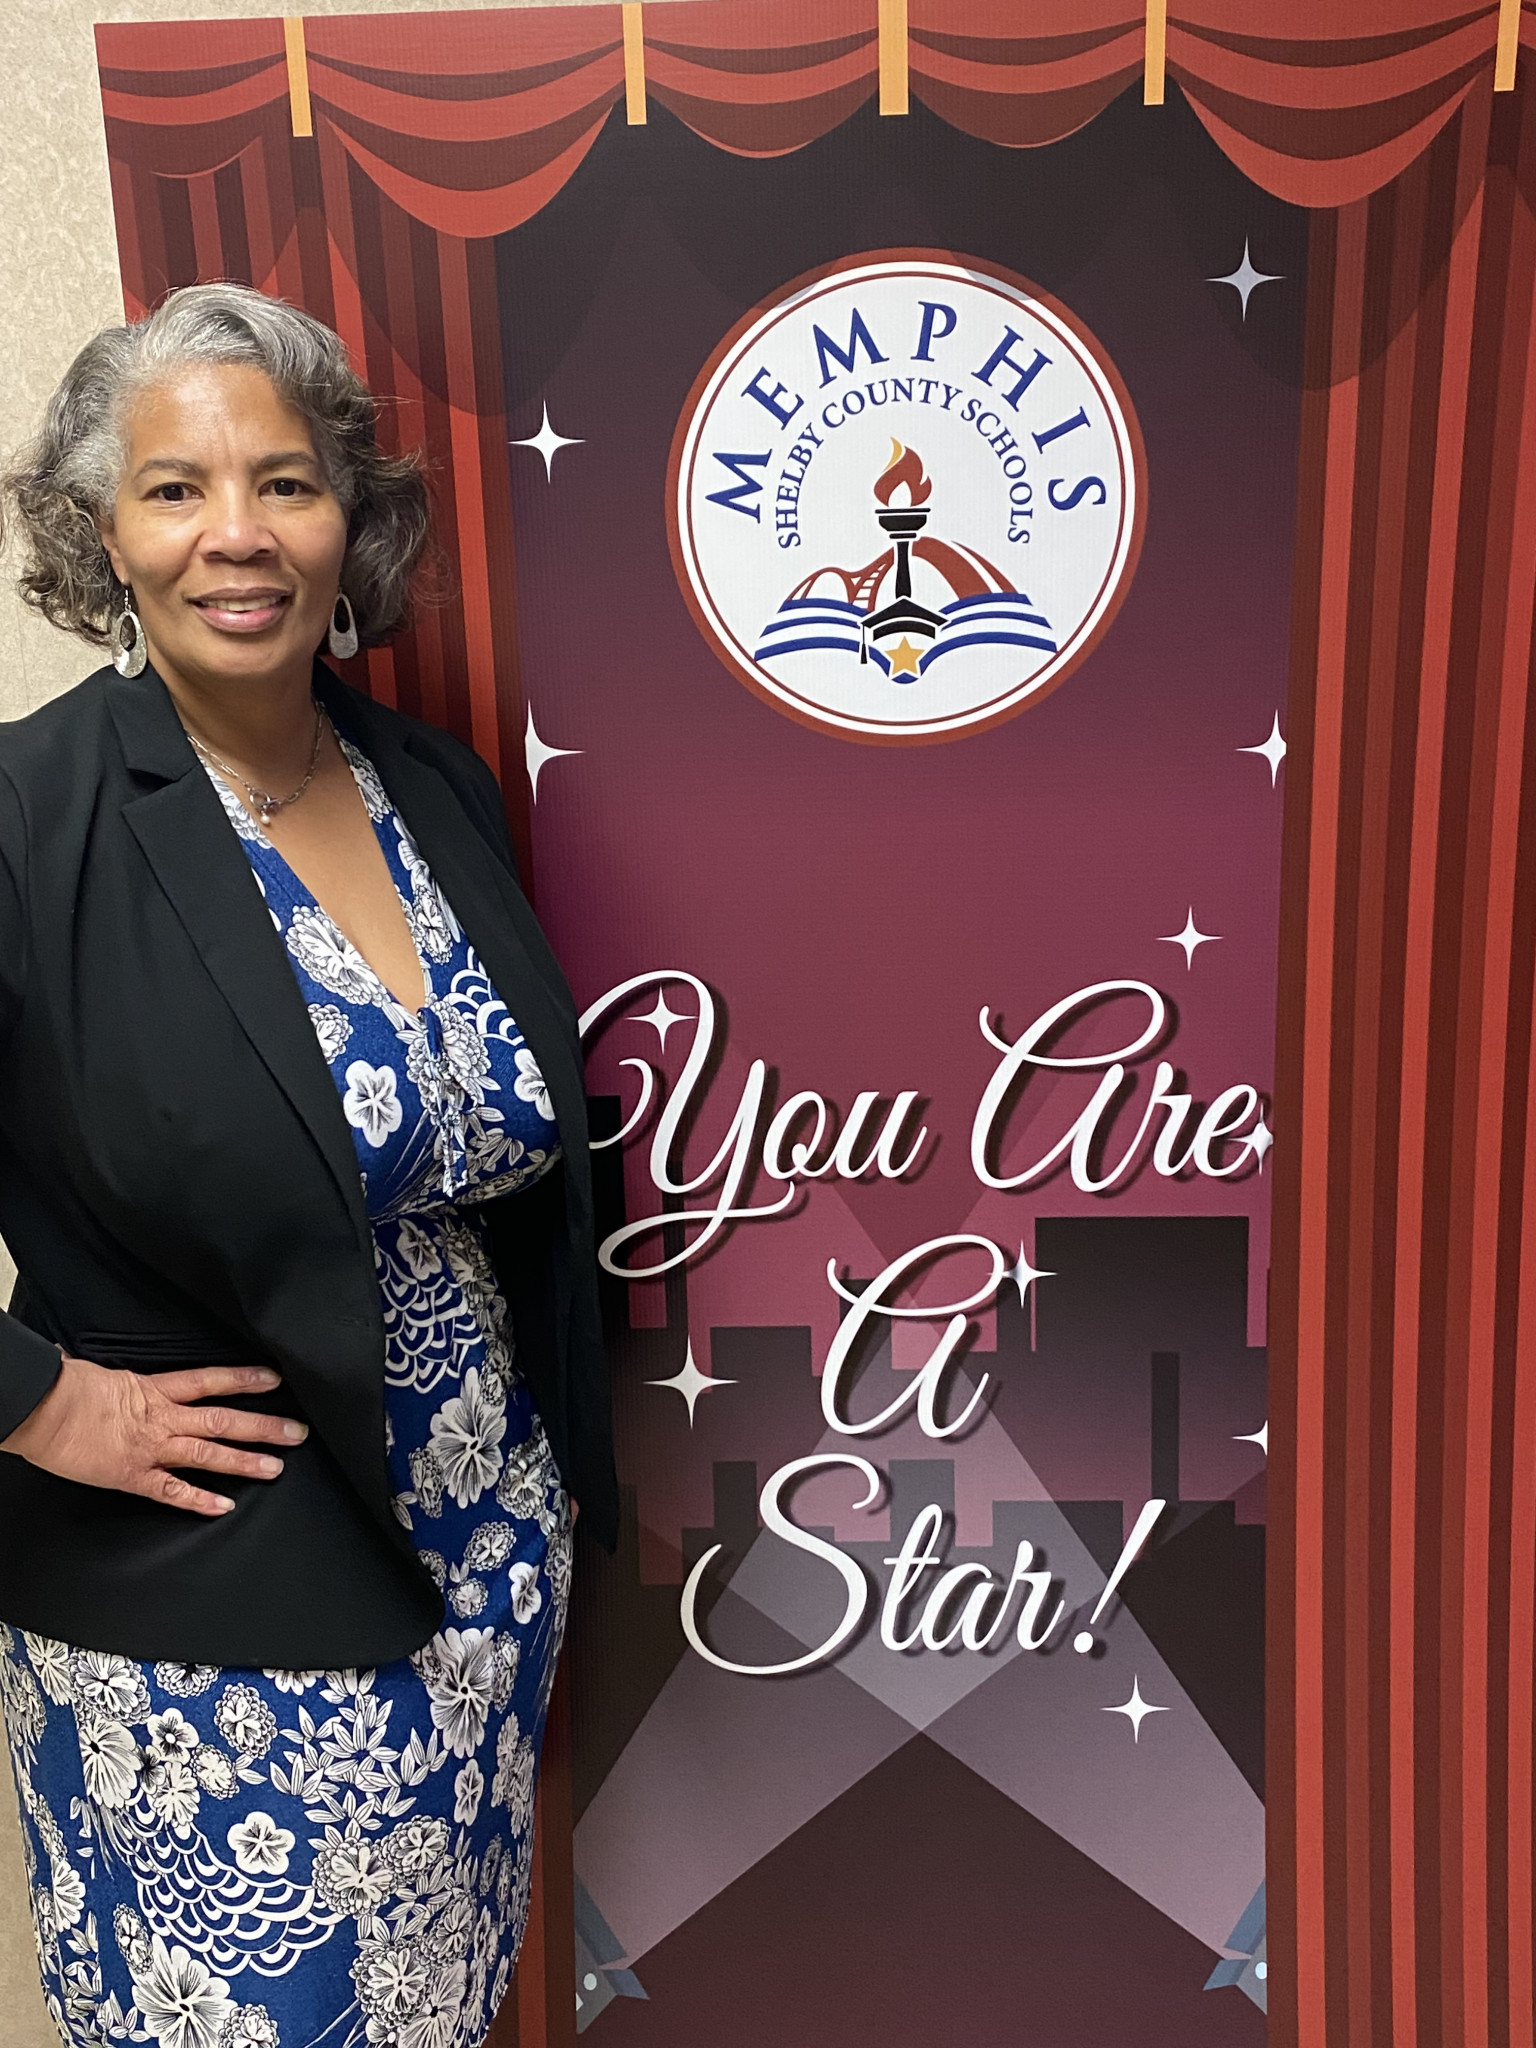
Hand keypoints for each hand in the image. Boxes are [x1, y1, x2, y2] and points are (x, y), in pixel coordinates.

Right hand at [0, 1353, 307, 1517]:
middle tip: (296, 1432)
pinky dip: (198, 1500)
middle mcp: (161, 1418)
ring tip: (275, 1468)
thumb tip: (118, 1373)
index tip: (273, 1378)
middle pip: (222, 1419)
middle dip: (262, 1426)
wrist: (41, 1407)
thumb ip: (123, 1380)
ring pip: (207, 1454)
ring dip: (244, 1462)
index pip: (210, 1380)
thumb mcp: (101, 1373)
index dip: (244, 1379)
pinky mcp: (132, 1476)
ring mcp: (150, 1448)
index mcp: (153, 1389)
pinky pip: (171, 1491)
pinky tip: (224, 1507)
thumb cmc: (63, 1386)